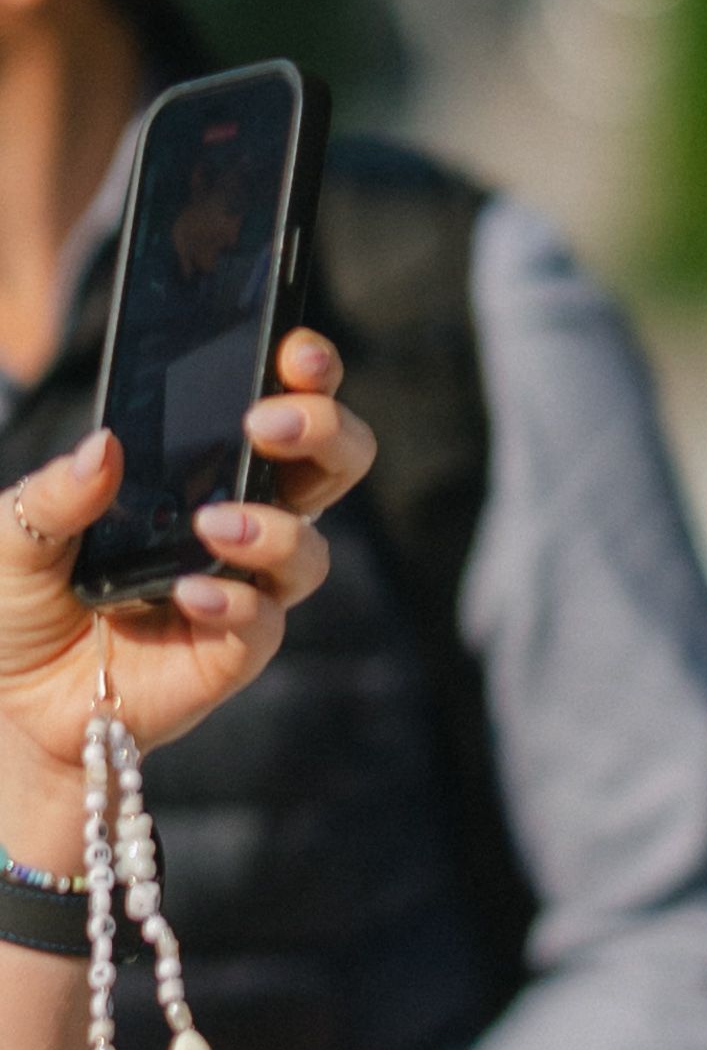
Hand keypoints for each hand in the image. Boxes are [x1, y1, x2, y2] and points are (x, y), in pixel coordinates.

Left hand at [0, 328, 374, 873]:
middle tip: (270, 422)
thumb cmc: (23, 601)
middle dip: (325, 430)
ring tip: (214, 524)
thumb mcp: (16, 528)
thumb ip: (56, 490)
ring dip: (275, 528)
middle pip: (330, 467)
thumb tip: (105, 447)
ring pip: (311, 548)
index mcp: (199, 472)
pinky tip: (190, 591)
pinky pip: (263, 622)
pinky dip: (234, 601)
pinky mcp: (234, 652)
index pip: (277, 409)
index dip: (303, 374)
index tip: (291, 349)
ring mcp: (245, 589)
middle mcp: (239, 522)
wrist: (14, 700)